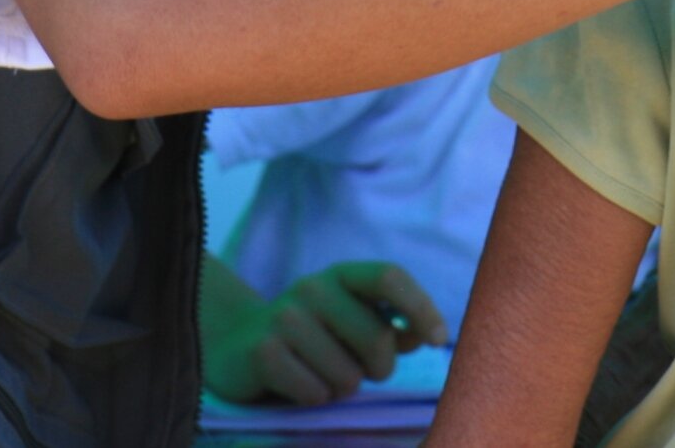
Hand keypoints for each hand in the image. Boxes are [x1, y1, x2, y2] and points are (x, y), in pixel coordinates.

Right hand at [202, 261, 447, 406]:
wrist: (237, 346)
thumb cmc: (314, 338)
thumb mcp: (351, 322)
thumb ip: (390, 326)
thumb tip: (424, 335)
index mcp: (342, 275)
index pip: (390, 277)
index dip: (421, 307)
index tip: (437, 340)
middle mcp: (313, 287)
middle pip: (377, 338)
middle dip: (380, 369)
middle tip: (362, 372)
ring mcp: (285, 317)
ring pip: (348, 376)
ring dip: (341, 388)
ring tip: (320, 374)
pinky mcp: (264, 352)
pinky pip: (316, 393)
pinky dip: (315, 399)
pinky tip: (297, 384)